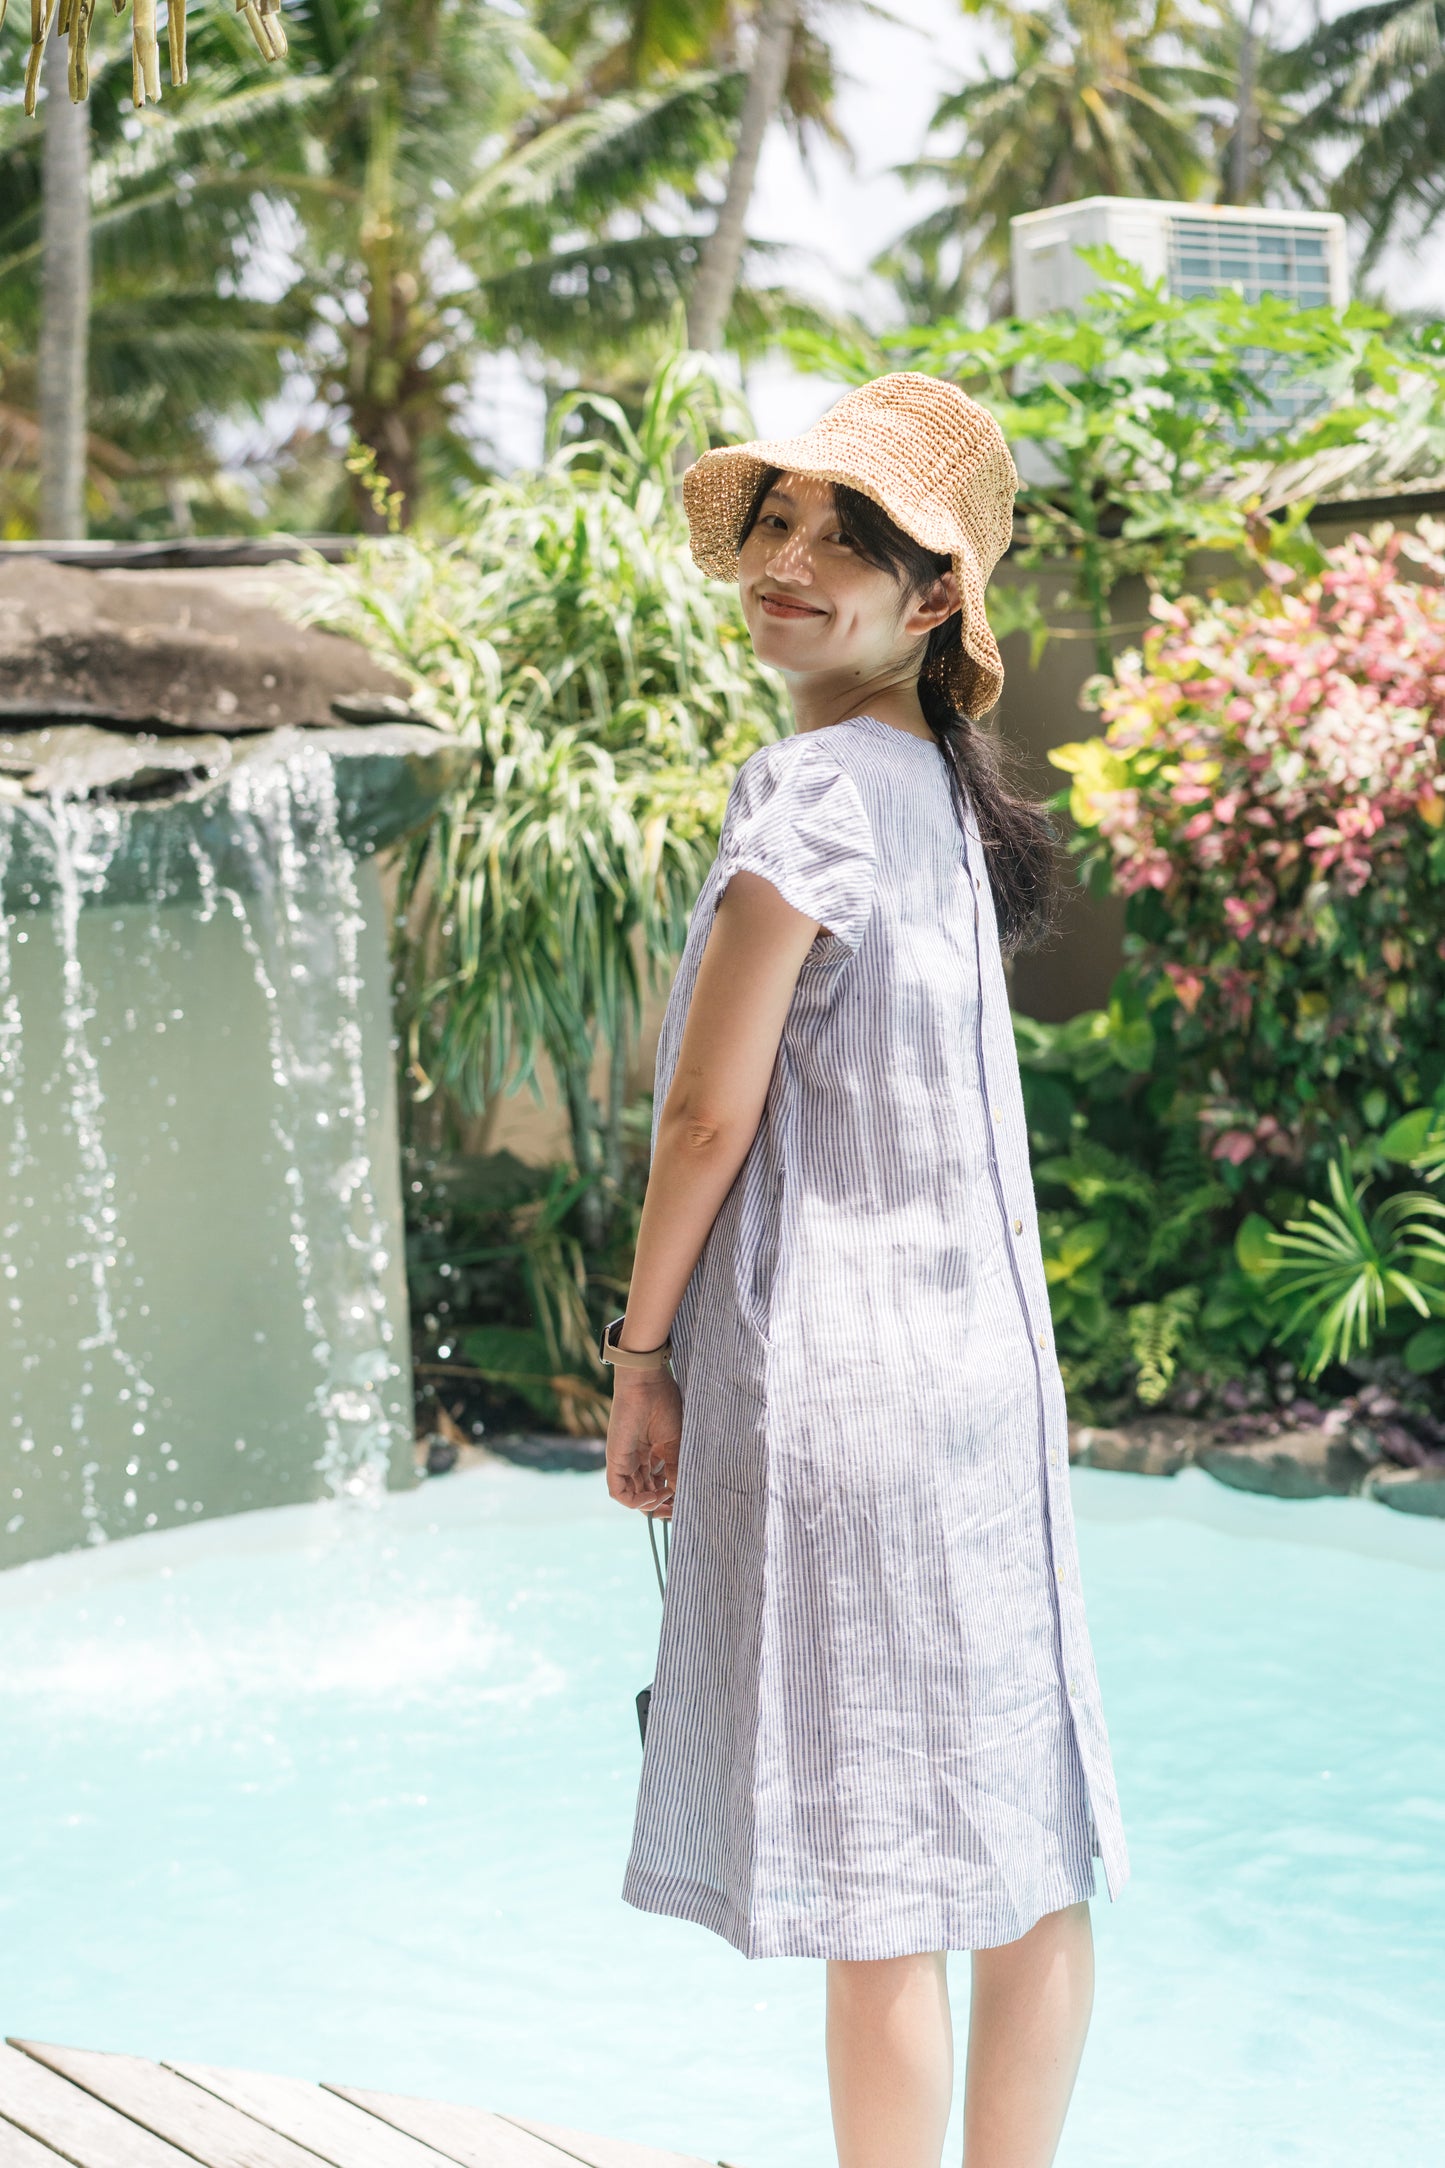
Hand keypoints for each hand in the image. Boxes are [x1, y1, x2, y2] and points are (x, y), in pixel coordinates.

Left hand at [605, 1368, 681, 1520]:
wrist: (646, 1384)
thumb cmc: (664, 1405)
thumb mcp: (676, 1443)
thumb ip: (677, 1468)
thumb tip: (681, 1492)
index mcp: (652, 1453)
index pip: (658, 1484)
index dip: (670, 1497)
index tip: (684, 1501)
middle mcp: (637, 1459)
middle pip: (645, 1493)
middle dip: (661, 1506)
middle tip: (675, 1510)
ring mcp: (625, 1461)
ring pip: (632, 1496)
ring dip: (650, 1505)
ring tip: (666, 1498)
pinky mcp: (615, 1460)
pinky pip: (619, 1492)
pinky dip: (635, 1502)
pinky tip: (652, 1497)